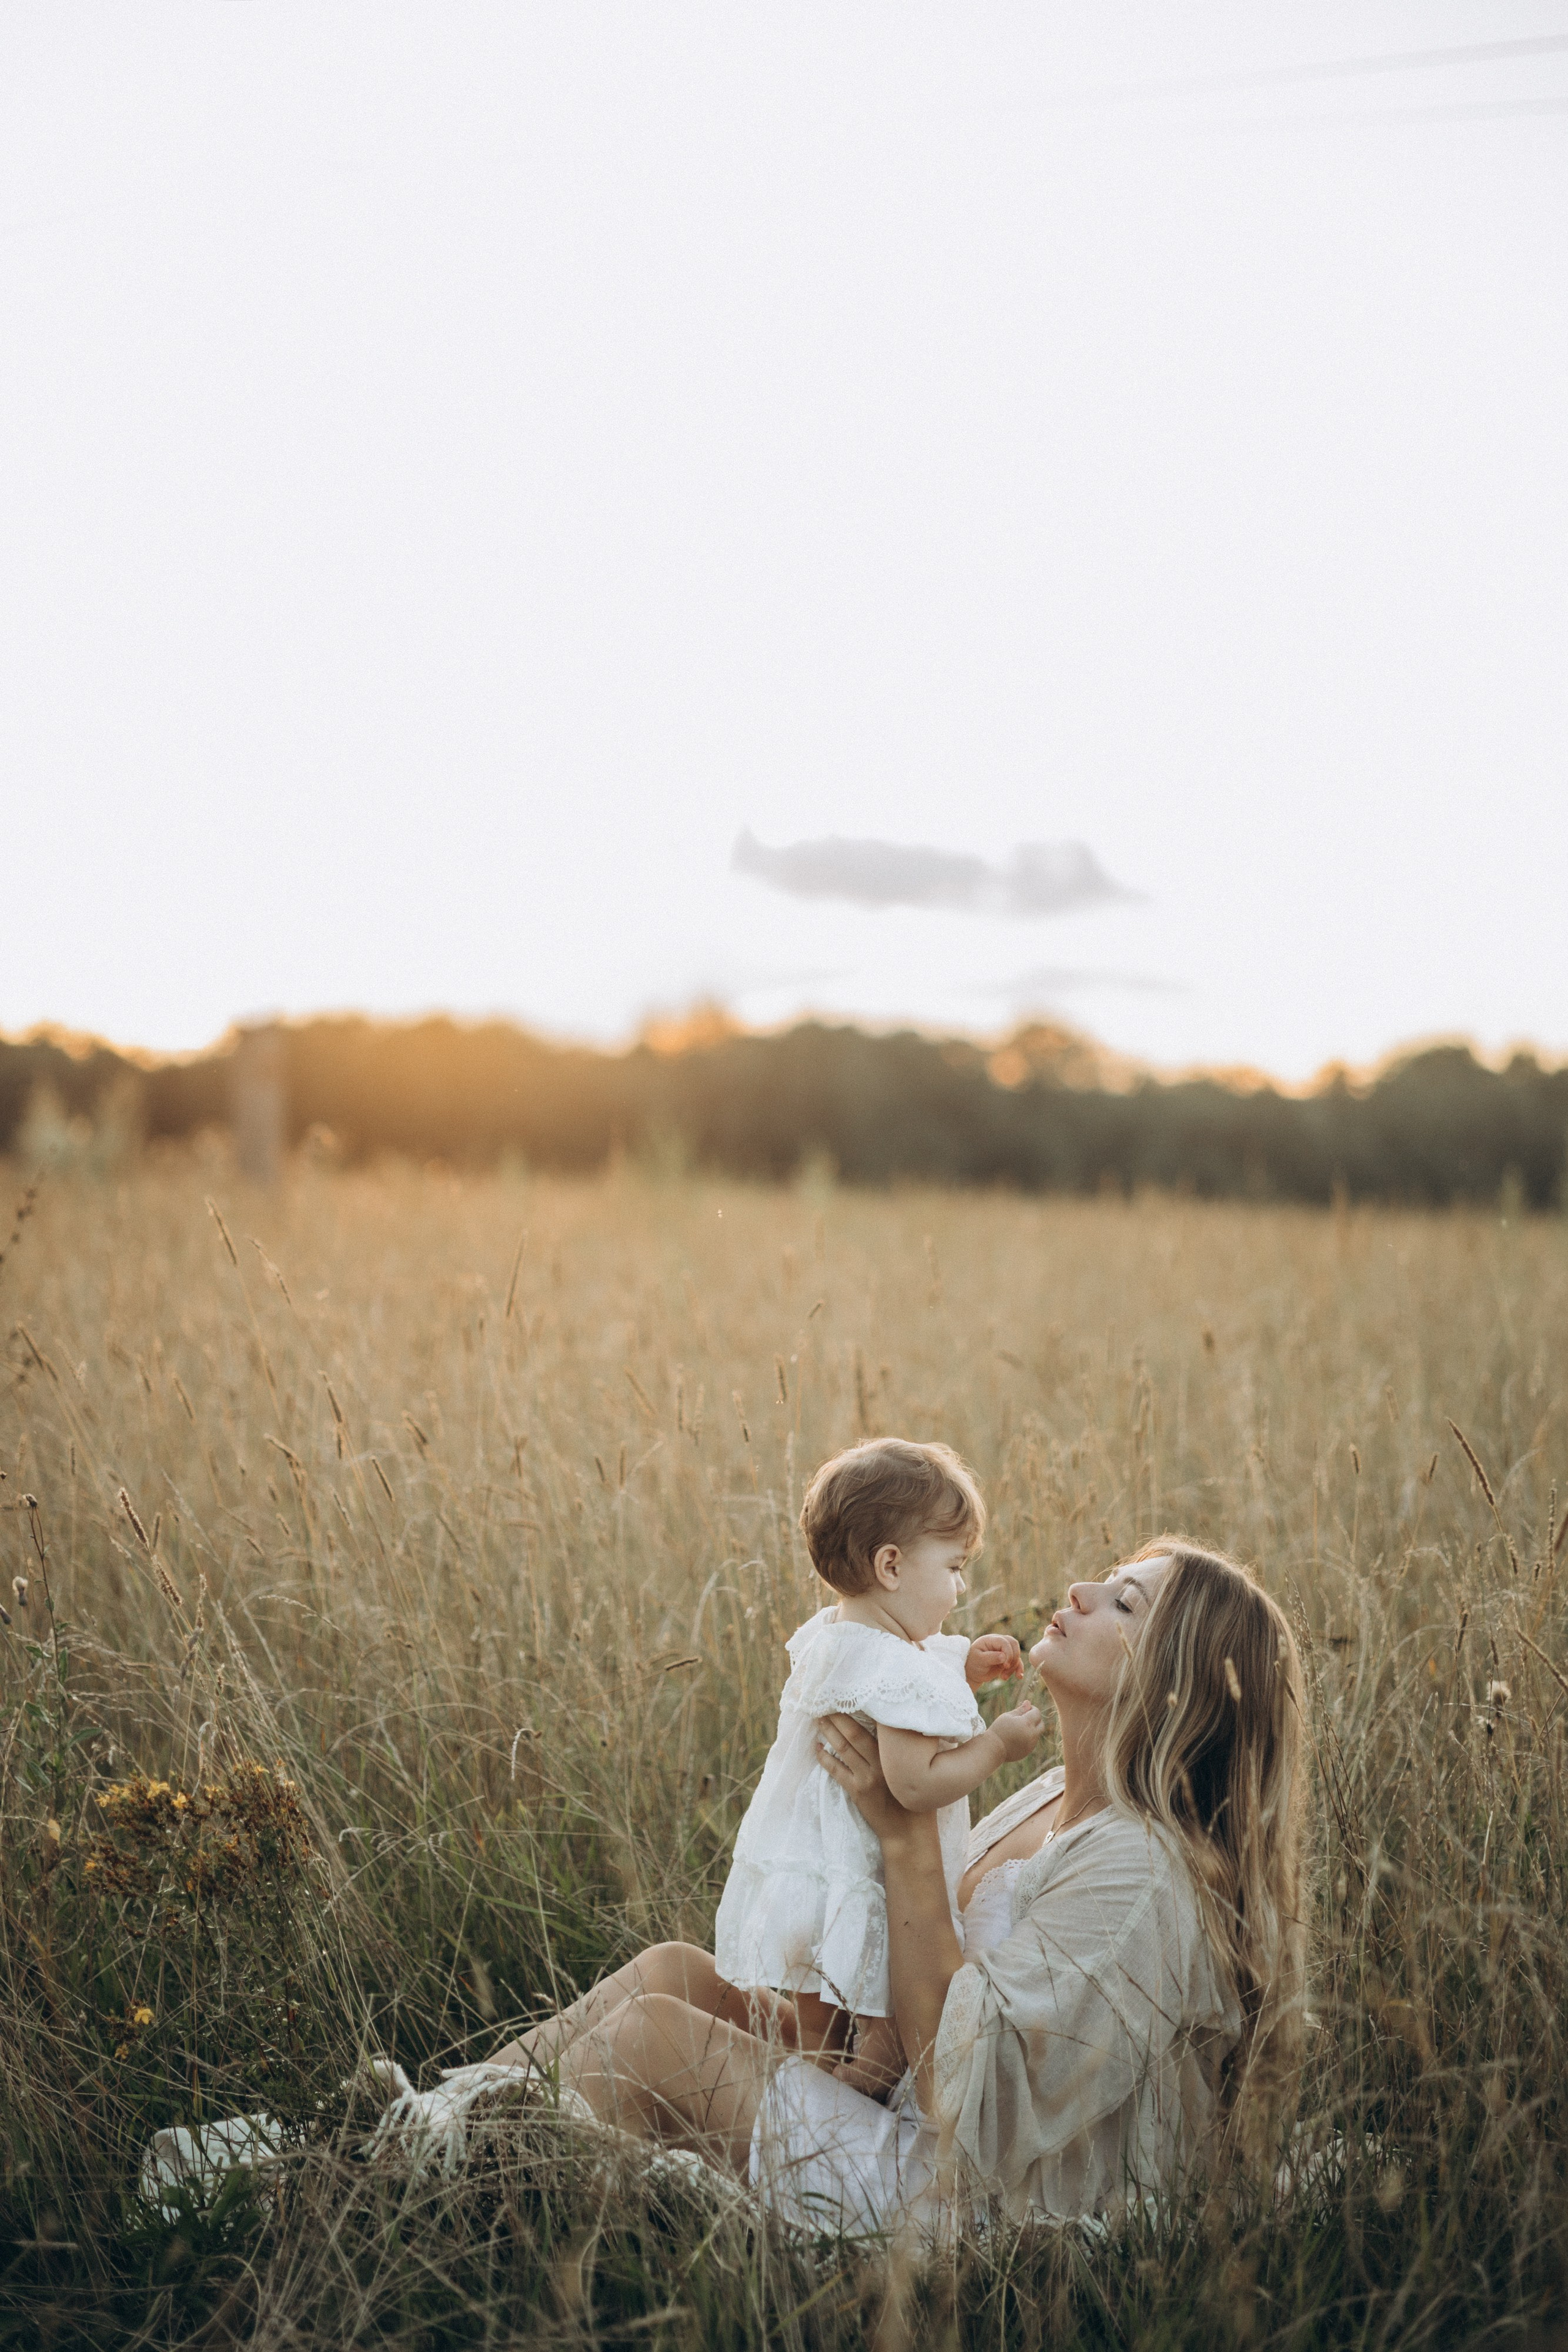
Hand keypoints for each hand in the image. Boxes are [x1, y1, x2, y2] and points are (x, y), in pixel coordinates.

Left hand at [814, 1713, 916, 1845]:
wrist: (908, 1832)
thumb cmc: (918, 1800)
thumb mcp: (919, 1770)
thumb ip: (908, 1750)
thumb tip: (903, 1725)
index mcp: (896, 1756)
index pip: (875, 1726)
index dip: (859, 1710)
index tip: (848, 1696)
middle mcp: (880, 1764)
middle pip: (853, 1734)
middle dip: (838, 1717)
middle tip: (825, 1702)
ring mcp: (866, 1778)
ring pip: (843, 1749)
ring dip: (829, 1732)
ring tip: (818, 1718)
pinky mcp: (856, 1791)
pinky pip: (836, 1771)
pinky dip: (825, 1758)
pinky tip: (817, 1747)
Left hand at [965, 1633, 1022, 1690]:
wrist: (973, 1672)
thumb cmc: (973, 1663)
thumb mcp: (979, 1660)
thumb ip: (991, 1657)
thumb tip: (1004, 1656)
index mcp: (991, 1639)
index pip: (1004, 1642)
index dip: (1008, 1653)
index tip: (1005, 1665)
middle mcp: (999, 1643)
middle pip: (1013, 1644)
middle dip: (1013, 1658)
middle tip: (1005, 1669)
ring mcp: (1004, 1650)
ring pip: (1016, 1654)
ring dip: (1014, 1666)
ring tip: (1004, 1677)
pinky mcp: (1007, 1659)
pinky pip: (1017, 1662)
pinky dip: (1019, 1669)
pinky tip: (1019, 1676)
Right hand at [988, 1701, 1043, 1760]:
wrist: (993, 1749)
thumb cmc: (999, 1730)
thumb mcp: (1008, 1716)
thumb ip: (1020, 1710)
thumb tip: (1028, 1702)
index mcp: (1027, 1724)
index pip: (1037, 1713)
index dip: (1031, 1709)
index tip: (1023, 1709)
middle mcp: (1032, 1734)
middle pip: (1041, 1724)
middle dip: (1035, 1719)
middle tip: (1024, 1718)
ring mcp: (1031, 1744)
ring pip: (1037, 1733)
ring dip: (1032, 1728)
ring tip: (1018, 1728)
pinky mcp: (1028, 1751)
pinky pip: (1033, 1741)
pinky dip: (1028, 1737)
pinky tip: (1017, 1736)